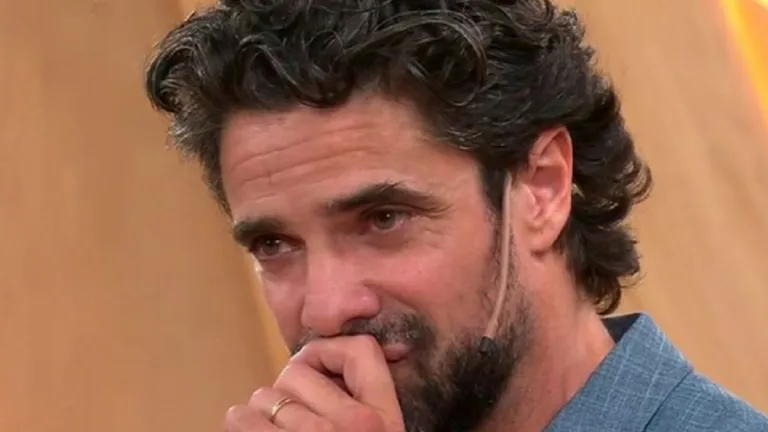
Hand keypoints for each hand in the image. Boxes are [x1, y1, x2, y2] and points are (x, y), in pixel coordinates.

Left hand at [225, 335, 404, 431]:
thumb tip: (359, 317)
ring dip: (262, 411)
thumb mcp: (378, 431)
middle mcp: (355, 427)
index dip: (330, 353)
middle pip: (298, 370)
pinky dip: (241, 422)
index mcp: (384, 417)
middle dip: (288, 389)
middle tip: (294, 414)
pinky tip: (252, 430)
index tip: (321, 373)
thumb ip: (363, 392)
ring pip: (266, 396)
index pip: (361, 348)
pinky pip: (242, 417)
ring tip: (274, 428)